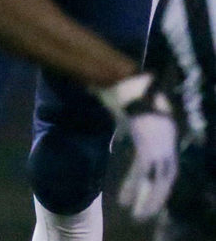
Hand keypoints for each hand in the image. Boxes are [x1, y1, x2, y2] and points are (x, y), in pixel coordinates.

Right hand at [96, 72, 177, 220]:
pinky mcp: (146, 145)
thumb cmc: (122, 87)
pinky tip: (124, 200)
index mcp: (167, 130)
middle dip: (158, 196)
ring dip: (147, 199)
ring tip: (137, 215)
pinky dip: (132, 187)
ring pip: (157, 179)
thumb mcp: (128, 109)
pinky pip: (140, 172)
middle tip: (146, 213)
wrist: (123, 77)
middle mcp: (167, 139)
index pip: (169, 163)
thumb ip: (127, 124)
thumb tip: (122, 134)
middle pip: (168, 176)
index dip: (162, 181)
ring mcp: (159, 143)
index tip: (153, 193)